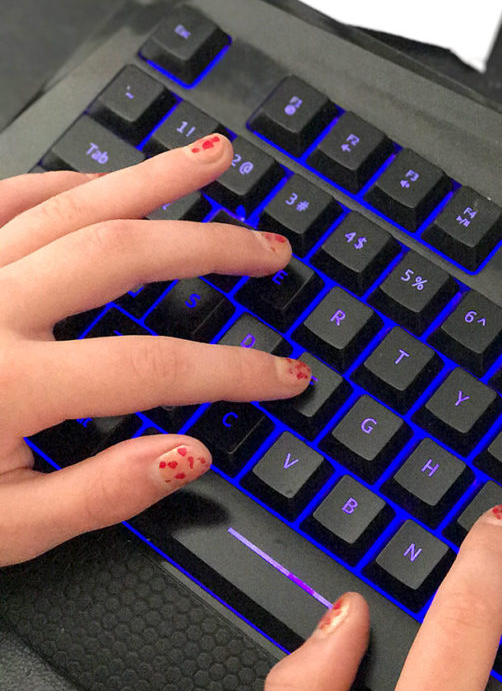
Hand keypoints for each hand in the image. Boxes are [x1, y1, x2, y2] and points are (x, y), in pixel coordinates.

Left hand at [0, 134, 308, 564]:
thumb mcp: (8, 527)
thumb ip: (101, 493)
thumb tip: (188, 455)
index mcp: (9, 385)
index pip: (155, 366)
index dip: (236, 371)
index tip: (285, 375)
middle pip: (123, 256)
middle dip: (212, 247)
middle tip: (270, 250)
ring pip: (71, 204)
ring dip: (151, 181)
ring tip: (212, 162)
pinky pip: (7, 197)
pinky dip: (64, 182)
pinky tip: (108, 181)